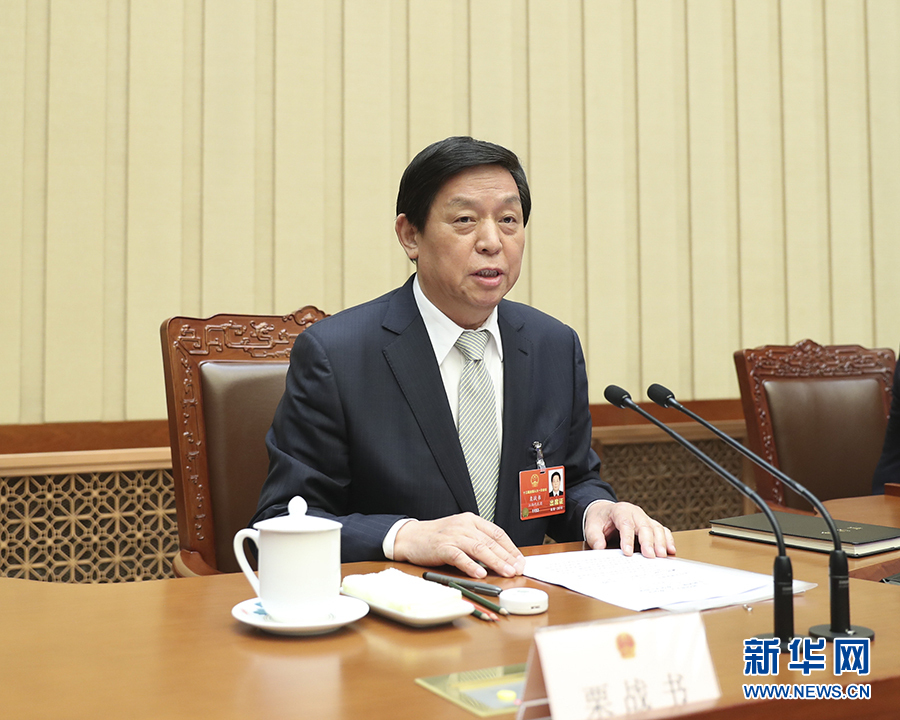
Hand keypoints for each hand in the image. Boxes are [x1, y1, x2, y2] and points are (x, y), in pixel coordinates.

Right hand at [393, 512, 525, 578]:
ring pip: (479, 548)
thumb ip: (478, 542)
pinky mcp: (441, 547)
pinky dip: (471, 566)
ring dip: (495, 562)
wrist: (411, 537)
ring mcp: (453, 535)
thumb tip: (501, 559)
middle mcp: (464, 525)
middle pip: (491, 541)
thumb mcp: (461, 533)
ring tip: (506, 573)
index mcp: (471, 520)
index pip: (497, 533)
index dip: (511, 548)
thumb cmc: (437, 537)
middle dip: (507, 557)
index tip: (520, 561)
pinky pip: (459, 557)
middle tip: (518, 570)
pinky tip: (480, 574)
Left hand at [583, 500, 675, 557]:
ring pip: (656, 528)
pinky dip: (668, 540)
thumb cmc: (600, 519)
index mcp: (620, 510)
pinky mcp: (651, 524)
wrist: (605, 512)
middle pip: (644, 526)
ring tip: (662, 556)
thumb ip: (595, 537)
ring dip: (660, 542)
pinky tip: (670, 550)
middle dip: (648, 541)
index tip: (628, 552)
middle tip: (650, 556)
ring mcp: (645, 518)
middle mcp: (635, 512)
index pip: (625, 524)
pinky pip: (662, 530)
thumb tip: (600, 547)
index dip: (627, 538)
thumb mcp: (592, 526)